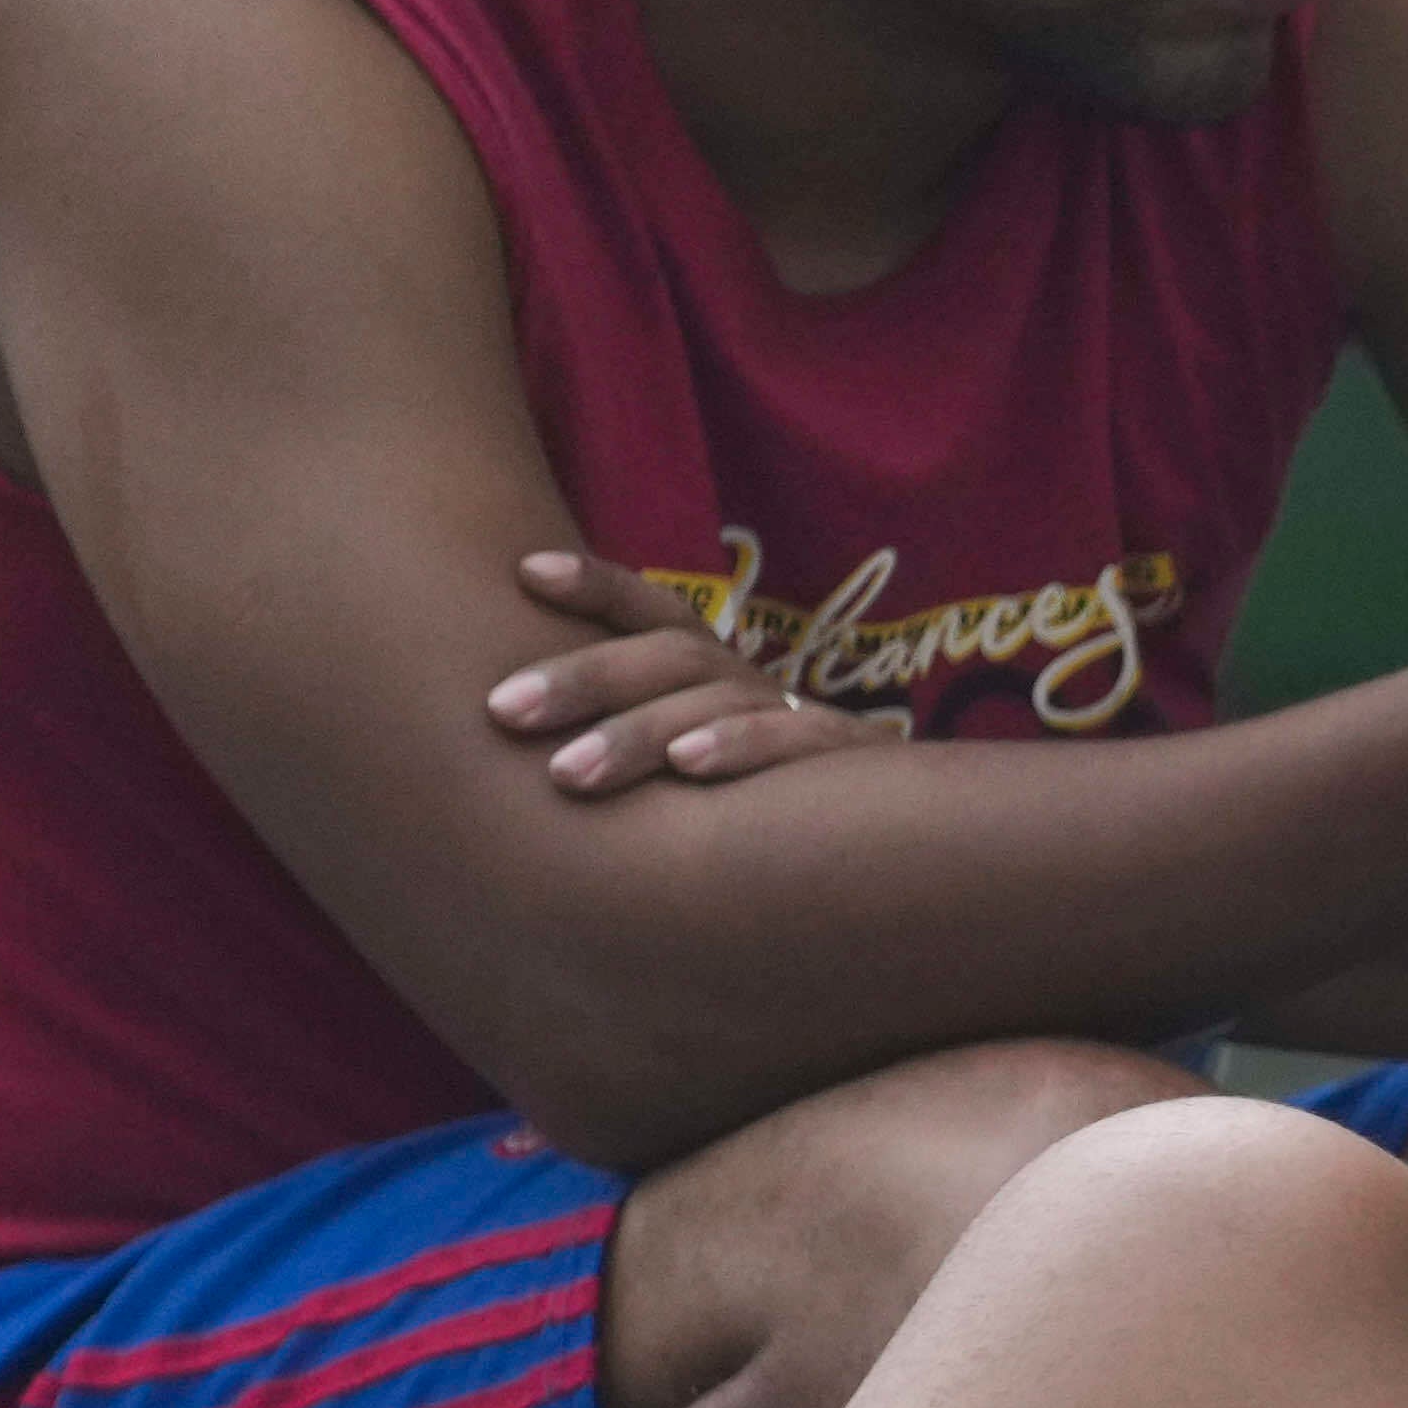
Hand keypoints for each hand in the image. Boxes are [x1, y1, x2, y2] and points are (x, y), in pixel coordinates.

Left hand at [487, 550, 904, 797]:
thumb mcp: (692, 758)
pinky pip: (796, 741)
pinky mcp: (849, 760)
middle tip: (502, 710)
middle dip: (583, 678)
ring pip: (715, 701)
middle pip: (669, 656)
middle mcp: (752, 684)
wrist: (904, 836)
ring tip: (566, 772)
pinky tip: (689, 765)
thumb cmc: (762, 805)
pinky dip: (742, 745)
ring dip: (637, 731)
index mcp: (714, 675)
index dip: (597, 585)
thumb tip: (512, 732)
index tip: (527, 571)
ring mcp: (800, 718)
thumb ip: (628, 738)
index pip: (656, 612)